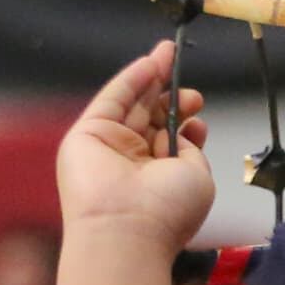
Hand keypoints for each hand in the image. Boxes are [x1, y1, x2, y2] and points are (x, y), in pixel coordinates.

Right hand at [59, 43, 217, 248]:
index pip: (169, 138)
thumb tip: (182, 129)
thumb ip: (191, 148)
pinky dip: (131, 80)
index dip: (182, 117)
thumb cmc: (167, 212)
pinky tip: (149, 64)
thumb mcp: (197, 176)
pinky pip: (112, 99)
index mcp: (157, 177)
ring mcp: (108, 148)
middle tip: (184, 75)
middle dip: (168, 93)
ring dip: (151, 78)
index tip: (198, 105)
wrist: (128, 229)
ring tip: (169, 54)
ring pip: (131, 104)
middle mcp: (131, 162)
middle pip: (150, 116)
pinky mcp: (87, 135)